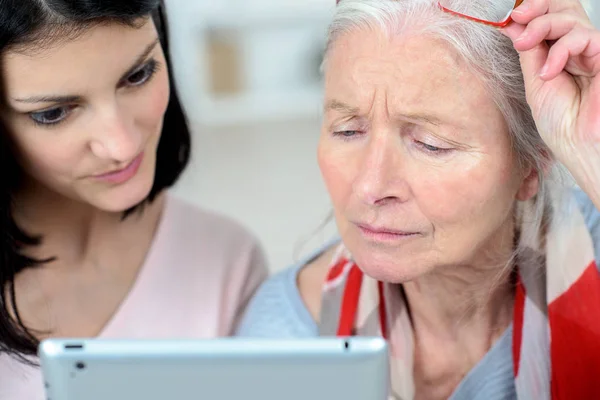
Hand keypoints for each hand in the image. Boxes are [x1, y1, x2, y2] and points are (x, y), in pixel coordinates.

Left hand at [501, 0, 599, 160]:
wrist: (578, 145)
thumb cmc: (561, 123)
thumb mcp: (535, 82)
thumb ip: (529, 52)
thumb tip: (514, 25)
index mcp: (560, 54)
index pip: (549, 18)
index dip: (530, 12)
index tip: (508, 19)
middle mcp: (578, 49)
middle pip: (564, 8)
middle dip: (537, 8)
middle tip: (516, 17)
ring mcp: (593, 52)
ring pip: (570, 18)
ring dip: (542, 26)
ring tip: (525, 45)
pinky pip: (583, 37)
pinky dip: (560, 50)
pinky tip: (549, 71)